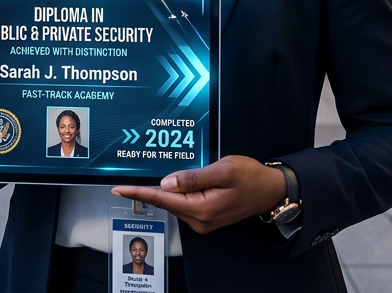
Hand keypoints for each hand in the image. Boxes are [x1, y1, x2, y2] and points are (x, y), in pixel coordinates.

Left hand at [111, 156, 286, 233]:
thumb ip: (193, 178)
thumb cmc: (251, 177)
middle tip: (131, 176)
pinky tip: (175, 183)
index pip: (162, 199)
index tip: (119, 189)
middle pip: (166, 202)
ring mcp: (203, 221)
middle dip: (148, 189)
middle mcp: (199, 220)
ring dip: (164, 190)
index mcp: (201, 208)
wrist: (272, 190)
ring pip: (174, 203)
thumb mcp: (223, 170)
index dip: (138, 193)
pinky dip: (176, 193)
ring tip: (157, 175)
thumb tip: (166, 183)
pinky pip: (184, 204)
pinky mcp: (207, 217)